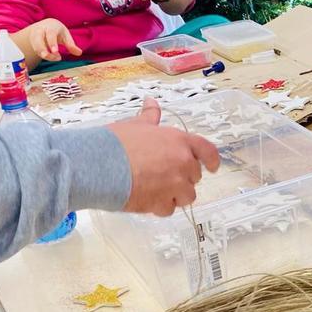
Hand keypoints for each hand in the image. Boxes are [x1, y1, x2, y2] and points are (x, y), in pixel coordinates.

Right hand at [25, 18, 81, 61]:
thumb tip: (79, 53)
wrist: (45, 26)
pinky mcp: (32, 43)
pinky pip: (35, 50)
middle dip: (43, 50)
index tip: (55, 52)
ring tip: (56, 58)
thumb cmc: (57, 31)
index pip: (50, 34)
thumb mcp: (65, 35)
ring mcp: (34, 36)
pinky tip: (51, 57)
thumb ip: (71, 44)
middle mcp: (40, 30)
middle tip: (51, 57)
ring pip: (35, 47)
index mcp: (50, 26)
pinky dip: (43, 55)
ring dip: (44, 55)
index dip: (52, 43)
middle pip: (38, 40)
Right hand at [106, 98, 221, 216]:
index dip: (212, 160)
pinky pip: (169, 209)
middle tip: (163, 175)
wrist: (98, 166)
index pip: (208, 151)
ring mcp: (175, 185)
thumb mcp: (136, 125)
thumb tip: (151, 102)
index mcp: (180, 141)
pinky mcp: (162, 203)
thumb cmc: (116, 142)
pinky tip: (146, 199)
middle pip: (195, 176)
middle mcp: (183, 163)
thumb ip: (150, 116)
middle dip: (183, 177)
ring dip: (175, 195)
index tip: (213, 167)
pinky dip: (160, 207)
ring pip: (186, 196)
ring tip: (156, 190)